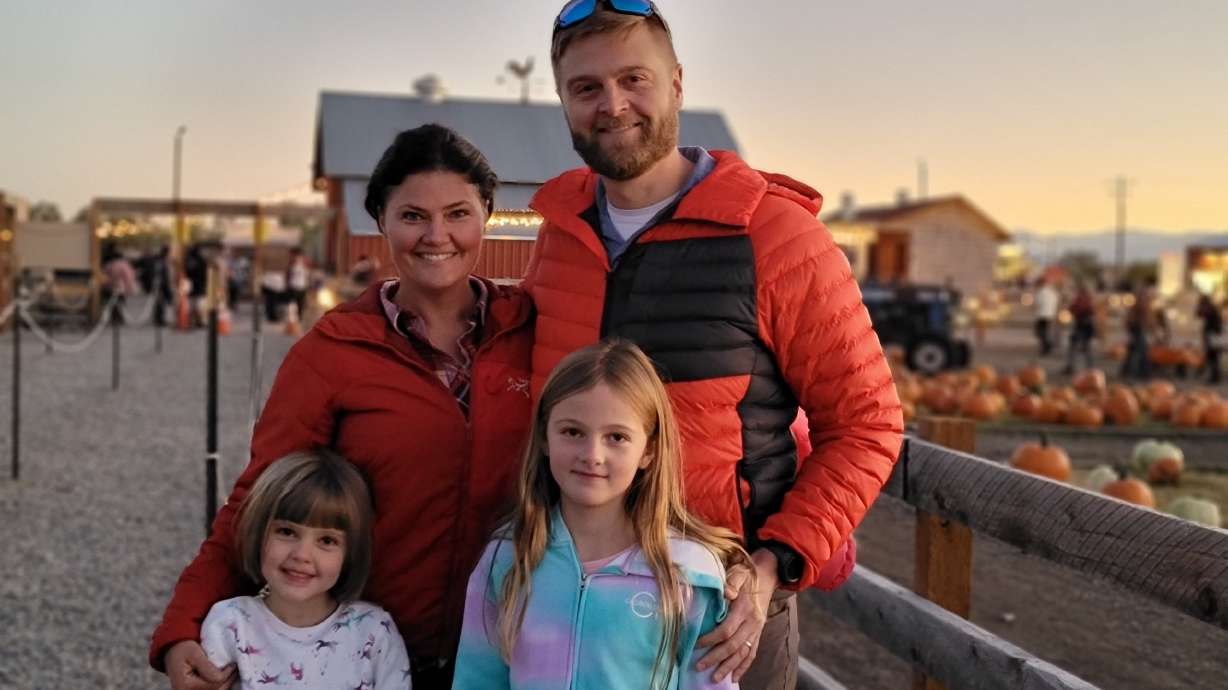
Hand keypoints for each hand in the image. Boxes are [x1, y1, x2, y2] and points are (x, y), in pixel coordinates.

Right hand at [165, 640, 234, 689]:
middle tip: (235, 668)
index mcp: (185, 684)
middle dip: (228, 680)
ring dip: (226, 684)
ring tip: (232, 673)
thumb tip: (223, 675)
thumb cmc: (183, 649)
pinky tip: (225, 678)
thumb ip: (207, 666)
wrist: (172, 651)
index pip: (214, 683)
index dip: (227, 674)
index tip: (233, 664)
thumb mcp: (194, 653)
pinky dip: (220, 686)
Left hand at [695, 549, 778, 682]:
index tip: (696, 645)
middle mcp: (752, 622)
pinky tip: (734, 677)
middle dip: (716, 658)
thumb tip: (726, 592)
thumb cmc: (746, 575)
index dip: (711, 639)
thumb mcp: (738, 573)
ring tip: (715, 678)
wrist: (767, 577)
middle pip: (733, 645)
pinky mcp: (758, 634)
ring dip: (729, 667)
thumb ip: (732, 582)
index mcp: (745, 608)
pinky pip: (752, 653)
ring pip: (743, 653)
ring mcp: (757, 630)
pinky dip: (743, 667)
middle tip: (699, 667)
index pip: (727, 629)